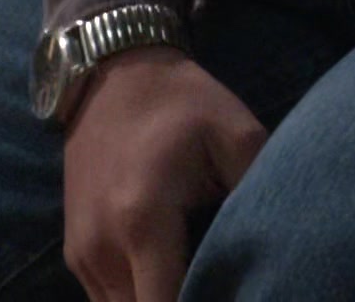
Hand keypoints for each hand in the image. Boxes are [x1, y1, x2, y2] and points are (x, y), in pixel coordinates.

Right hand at [62, 47, 267, 301]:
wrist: (114, 74)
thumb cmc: (183, 104)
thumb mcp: (237, 135)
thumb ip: (257, 196)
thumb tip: (279, 251)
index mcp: (143, 221)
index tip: (237, 295)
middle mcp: (102, 248)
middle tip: (227, 288)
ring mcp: (82, 255)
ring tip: (204, 287)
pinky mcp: (75, 253)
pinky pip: (108, 301)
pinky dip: (139, 300)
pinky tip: (174, 284)